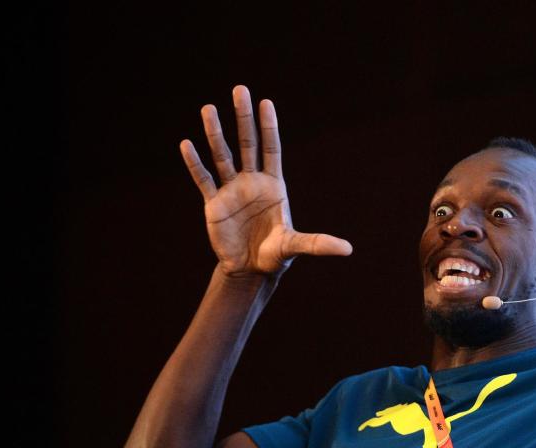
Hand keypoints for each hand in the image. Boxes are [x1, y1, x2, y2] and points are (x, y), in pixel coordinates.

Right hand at [179, 85, 351, 278]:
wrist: (250, 270)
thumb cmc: (275, 255)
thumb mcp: (296, 246)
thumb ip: (318, 243)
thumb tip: (348, 249)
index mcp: (273, 185)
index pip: (271, 148)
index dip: (268, 126)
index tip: (266, 102)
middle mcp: (252, 182)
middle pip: (247, 143)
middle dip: (244, 117)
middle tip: (240, 89)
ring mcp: (232, 190)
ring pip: (222, 155)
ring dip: (215, 133)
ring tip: (208, 108)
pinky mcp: (214, 204)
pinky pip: (204, 179)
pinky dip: (195, 163)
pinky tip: (186, 144)